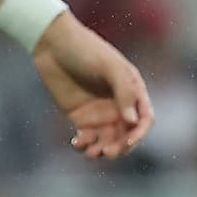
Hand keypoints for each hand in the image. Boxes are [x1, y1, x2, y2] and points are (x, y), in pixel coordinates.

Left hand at [31, 12, 153, 160]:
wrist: (53, 44)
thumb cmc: (85, 49)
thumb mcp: (109, 66)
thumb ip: (124, 91)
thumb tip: (131, 121)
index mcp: (133, 91)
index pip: (144, 120)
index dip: (139, 134)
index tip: (128, 142)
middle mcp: (119, 105)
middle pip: (127, 135)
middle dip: (120, 147)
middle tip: (108, 152)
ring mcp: (100, 112)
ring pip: (107, 140)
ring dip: (102, 151)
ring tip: (91, 153)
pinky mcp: (80, 117)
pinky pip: (87, 138)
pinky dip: (84, 145)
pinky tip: (76, 143)